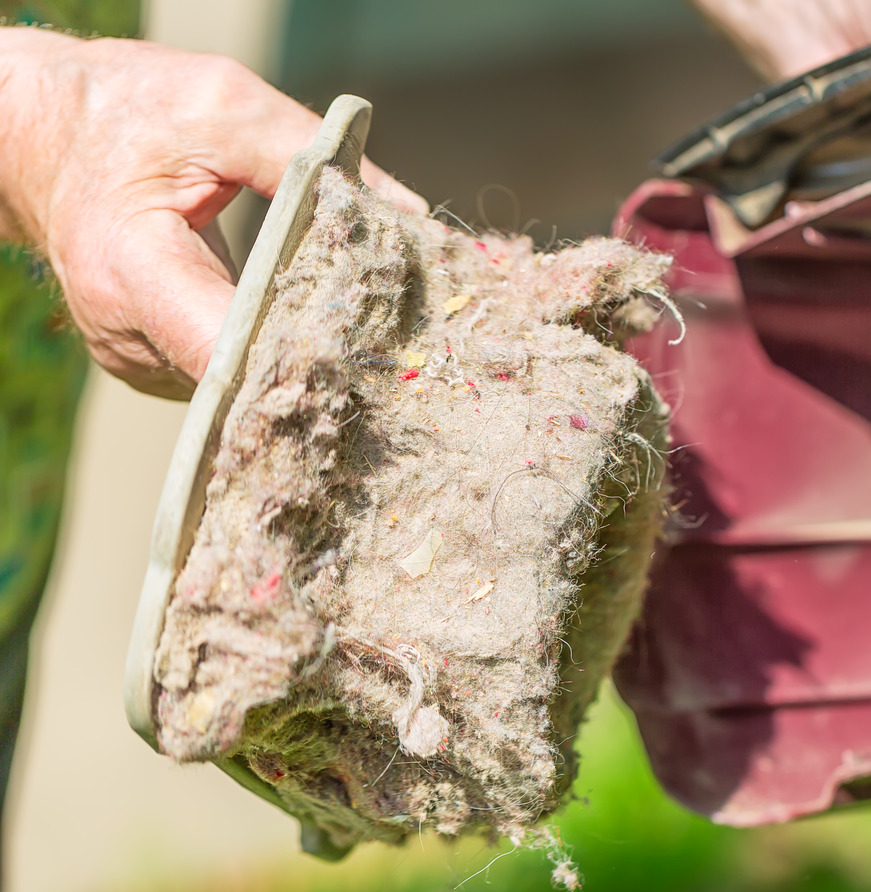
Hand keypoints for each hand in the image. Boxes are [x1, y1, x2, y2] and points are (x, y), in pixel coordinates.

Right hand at [0, 28, 425, 398]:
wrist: (40, 133)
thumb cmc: (127, 111)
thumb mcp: (220, 105)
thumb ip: (308, 154)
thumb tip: (404, 212)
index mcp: (134, 272)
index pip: (226, 350)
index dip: (302, 355)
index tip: (367, 341)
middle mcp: (130, 335)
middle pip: (245, 377)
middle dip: (319, 356)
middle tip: (388, 332)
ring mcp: (140, 359)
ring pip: (242, 383)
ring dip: (298, 352)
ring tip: (348, 315)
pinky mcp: (158, 363)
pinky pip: (229, 372)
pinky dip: (273, 347)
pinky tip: (306, 317)